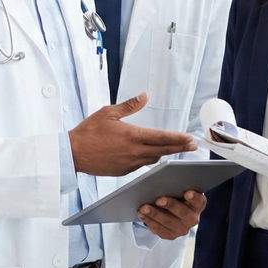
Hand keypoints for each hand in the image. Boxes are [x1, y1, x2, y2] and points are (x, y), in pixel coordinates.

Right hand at [69, 93, 195, 175]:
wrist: (74, 153)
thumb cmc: (89, 131)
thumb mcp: (108, 112)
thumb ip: (129, 105)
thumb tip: (145, 96)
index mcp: (133, 135)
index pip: (162, 137)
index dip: (178, 138)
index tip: (190, 138)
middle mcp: (134, 151)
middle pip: (163, 150)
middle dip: (179, 147)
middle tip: (193, 146)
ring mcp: (130, 164)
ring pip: (153, 159)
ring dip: (165, 154)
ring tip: (175, 149)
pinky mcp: (123, 171)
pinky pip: (141, 165)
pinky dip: (149, 160)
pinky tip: (152, 156)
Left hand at [138, 189, 205, 239]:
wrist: (171, 212)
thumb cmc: (175, 196)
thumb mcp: (178, 190)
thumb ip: (176, 186)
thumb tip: (163, 180)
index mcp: (198, 205)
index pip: (199, 201)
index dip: (194, 197)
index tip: (187, 192)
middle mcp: (192, 218)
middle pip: (182, 212)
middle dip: (170, 205)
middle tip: (158, 200)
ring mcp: (182, 229)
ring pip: (168, 222)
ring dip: (154, 215)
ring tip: (143, 208)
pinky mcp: (171, 235)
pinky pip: (159, 230)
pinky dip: (149, 222)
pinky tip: (142, 215)